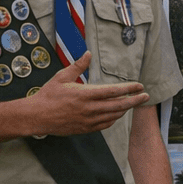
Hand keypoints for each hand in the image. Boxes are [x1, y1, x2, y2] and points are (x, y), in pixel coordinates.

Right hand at [25, 50, 148, 135]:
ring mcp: (88, 120)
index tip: (139, 86)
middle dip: (134, 100)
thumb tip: (88, 54)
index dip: (128, 88)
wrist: (37, 117)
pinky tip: (116, 114)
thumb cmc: (48, 95)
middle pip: (118, 105)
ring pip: (113, 116)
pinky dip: (113, 119)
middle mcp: (89, 109)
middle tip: (146, 96)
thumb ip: (77, 66)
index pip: (113, 91)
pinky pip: (105, 125)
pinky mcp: (85, 129)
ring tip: (132, 103)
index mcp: (85, 94)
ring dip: (125, 109)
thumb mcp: (61, 77)